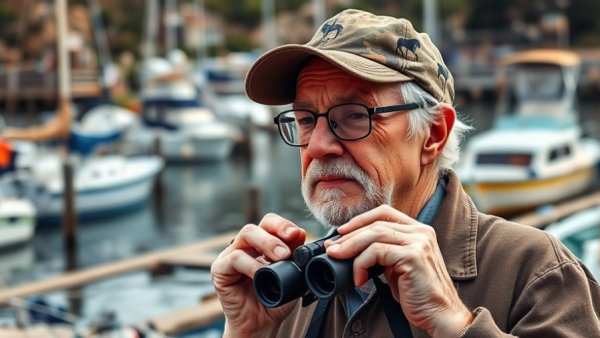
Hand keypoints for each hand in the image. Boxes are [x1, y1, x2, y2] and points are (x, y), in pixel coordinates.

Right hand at [210, 213, 306, 337]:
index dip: (283, 225)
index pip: (270, 223)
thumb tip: (301, 233)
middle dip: (276, 232)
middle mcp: (245, 246)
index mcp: (262, 244)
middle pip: (257, 225)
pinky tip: (261, 273)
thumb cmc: (274, 298)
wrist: (261, 324)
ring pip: (246, 234)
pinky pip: (235, 258)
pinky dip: (251, 264)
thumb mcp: (292, 275)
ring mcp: (231, 255)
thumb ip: (296, 255)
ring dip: (266, 243)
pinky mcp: (220, 269)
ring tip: (281, 257)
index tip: (296, 234)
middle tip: (288, 250)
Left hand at [324, 205, 471, 337]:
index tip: (341, 232)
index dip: (360, 220)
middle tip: (332, 249)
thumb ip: (382, 253)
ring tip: (338, 260)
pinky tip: (359, 280)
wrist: (440, 315)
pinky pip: (377, 252)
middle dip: (350, 235)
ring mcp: (419, 242)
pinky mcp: (413, 256)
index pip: (384, 212)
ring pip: (374, 235)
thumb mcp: (397, 267)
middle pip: (376, 223)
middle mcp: (421, 231)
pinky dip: (361, 264)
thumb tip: (350, 248)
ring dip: (351, 247)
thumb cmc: (417, 295)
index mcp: (419, 230)